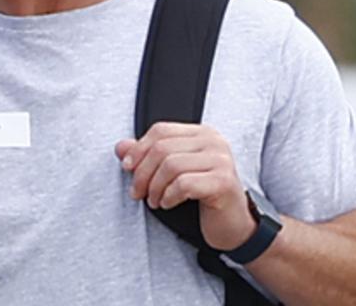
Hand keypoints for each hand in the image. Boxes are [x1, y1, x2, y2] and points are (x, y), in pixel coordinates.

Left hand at [115, 122, 256, 251]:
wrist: (233, 225)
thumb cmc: (204, 197)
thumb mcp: (173, 174)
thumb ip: (148, 157)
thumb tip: (121, 147)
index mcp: (202, 133)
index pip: (161, 130)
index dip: (139, 149)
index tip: (127, 168)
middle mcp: (214, 142)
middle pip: (163, 148)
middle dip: (143, 173)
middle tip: (137, 192)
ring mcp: (221, 160)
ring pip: (171, 165)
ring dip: (154, 187)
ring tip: (154, 200)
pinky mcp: (223, 182)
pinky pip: (184, 184)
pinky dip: (169, 196)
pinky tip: (168, 203)